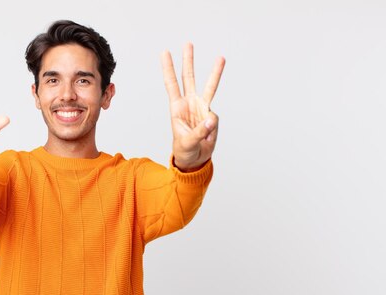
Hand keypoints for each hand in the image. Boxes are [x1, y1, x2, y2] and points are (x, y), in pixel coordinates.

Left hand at [161, 43, 224, 171]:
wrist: (195, 159)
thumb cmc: (185, 150)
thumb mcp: (187, 142)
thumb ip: (199, 132)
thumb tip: (211, 119)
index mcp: (177, 107)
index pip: (171, 84)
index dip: (168, 69)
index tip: (165, 53)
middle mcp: (189, 104)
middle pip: (188, 78)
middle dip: (188, 61)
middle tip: (188, 44)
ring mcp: (201, 108)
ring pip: (209, 87)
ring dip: (215, 72)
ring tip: (221, 57)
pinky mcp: (211, 116)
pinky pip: (214, 118)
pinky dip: (212, 127)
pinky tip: (207, 136)